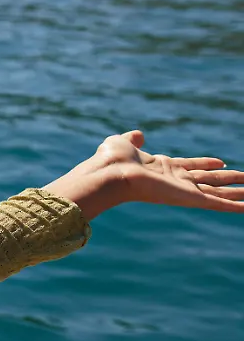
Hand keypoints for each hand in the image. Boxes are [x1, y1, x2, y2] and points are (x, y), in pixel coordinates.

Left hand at [46, 130, 243, 219]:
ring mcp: (183, 190)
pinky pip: (217, 203)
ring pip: (217, 192)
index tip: (221, 162)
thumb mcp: (123, 142)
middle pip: (208, 180)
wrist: (109, 173)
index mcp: (162, 167)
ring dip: (237, 193)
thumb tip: (139, 134)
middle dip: (228, 179)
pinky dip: (234, 206)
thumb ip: (133, 139)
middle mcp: (175, 180)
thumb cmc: (111, 159)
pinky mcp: (187, 199)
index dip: (206, 164)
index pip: (191, 165)